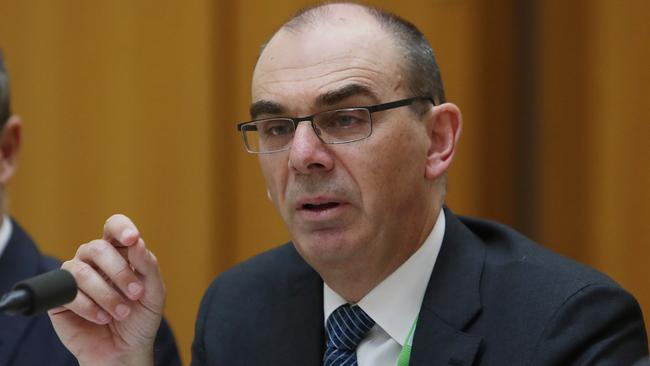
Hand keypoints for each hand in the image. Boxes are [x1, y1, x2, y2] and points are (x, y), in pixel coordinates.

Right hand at [49, 214, 164, 365]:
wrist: (125, 350)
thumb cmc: (140, 318)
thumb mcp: (154, 292)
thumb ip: (147, 266)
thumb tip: (137, 243)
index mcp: (118, 252)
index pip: (114, 227)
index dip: (121, 228)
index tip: (133, 239)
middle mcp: (94, 260)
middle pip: (98, 248)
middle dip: (120, 272)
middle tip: (137, 294)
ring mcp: (75, 277)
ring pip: (82, 271)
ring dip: (107, 294)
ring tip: (122, 312)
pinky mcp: (60, 298)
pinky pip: (68, 293)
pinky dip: (89, 306)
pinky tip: (103, 318)